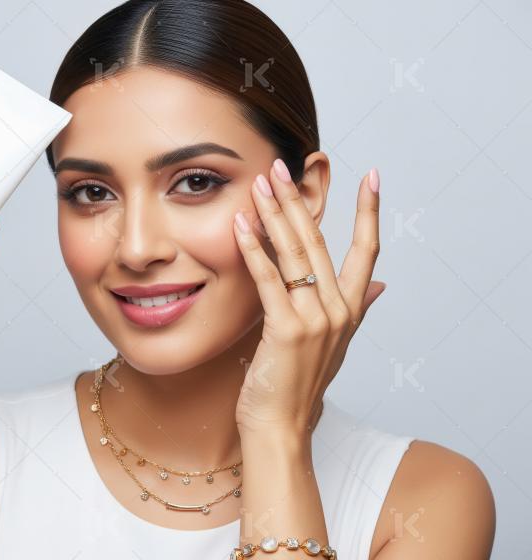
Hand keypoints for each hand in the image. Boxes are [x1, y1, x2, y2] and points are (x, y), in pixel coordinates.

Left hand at [232, 159, 384, 435]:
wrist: (281, 426)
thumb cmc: (299, 382)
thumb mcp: (335, 343)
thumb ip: (357, 308)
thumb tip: (380, 284)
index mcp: (351, 309)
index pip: (367, 250)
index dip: (369, 211)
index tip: (370, 175)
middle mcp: (339, 310)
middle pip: (321, 242)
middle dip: (300, 200)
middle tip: (281, 167)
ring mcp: (316, 320)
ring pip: (296, 254)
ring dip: (275, 214)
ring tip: (261, 182)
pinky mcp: (287, 330)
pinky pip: (269, 279)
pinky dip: (255, 250)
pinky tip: (242, 224)